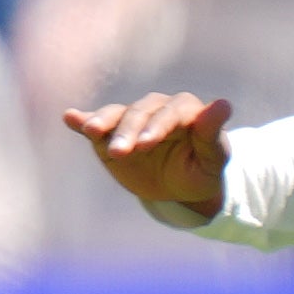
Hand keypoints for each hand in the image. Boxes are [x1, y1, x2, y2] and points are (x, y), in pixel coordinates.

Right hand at [57, 90, 234, 220]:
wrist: (178, 189)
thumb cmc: (201, 172)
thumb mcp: (213, 159)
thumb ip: (212, 133)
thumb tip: (223, 104)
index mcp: (185, 111)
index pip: (170, 112)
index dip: (157, 126)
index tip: (145, 144)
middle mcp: (157, 108)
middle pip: (139, 112)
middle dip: (128, 131)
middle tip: (118, 153)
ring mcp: (131, 119)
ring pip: (115, 114)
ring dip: (102, 122)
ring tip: (91, 132)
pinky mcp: (110, 133)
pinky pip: (94, 124)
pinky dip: (81, 120)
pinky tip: (70, 117)